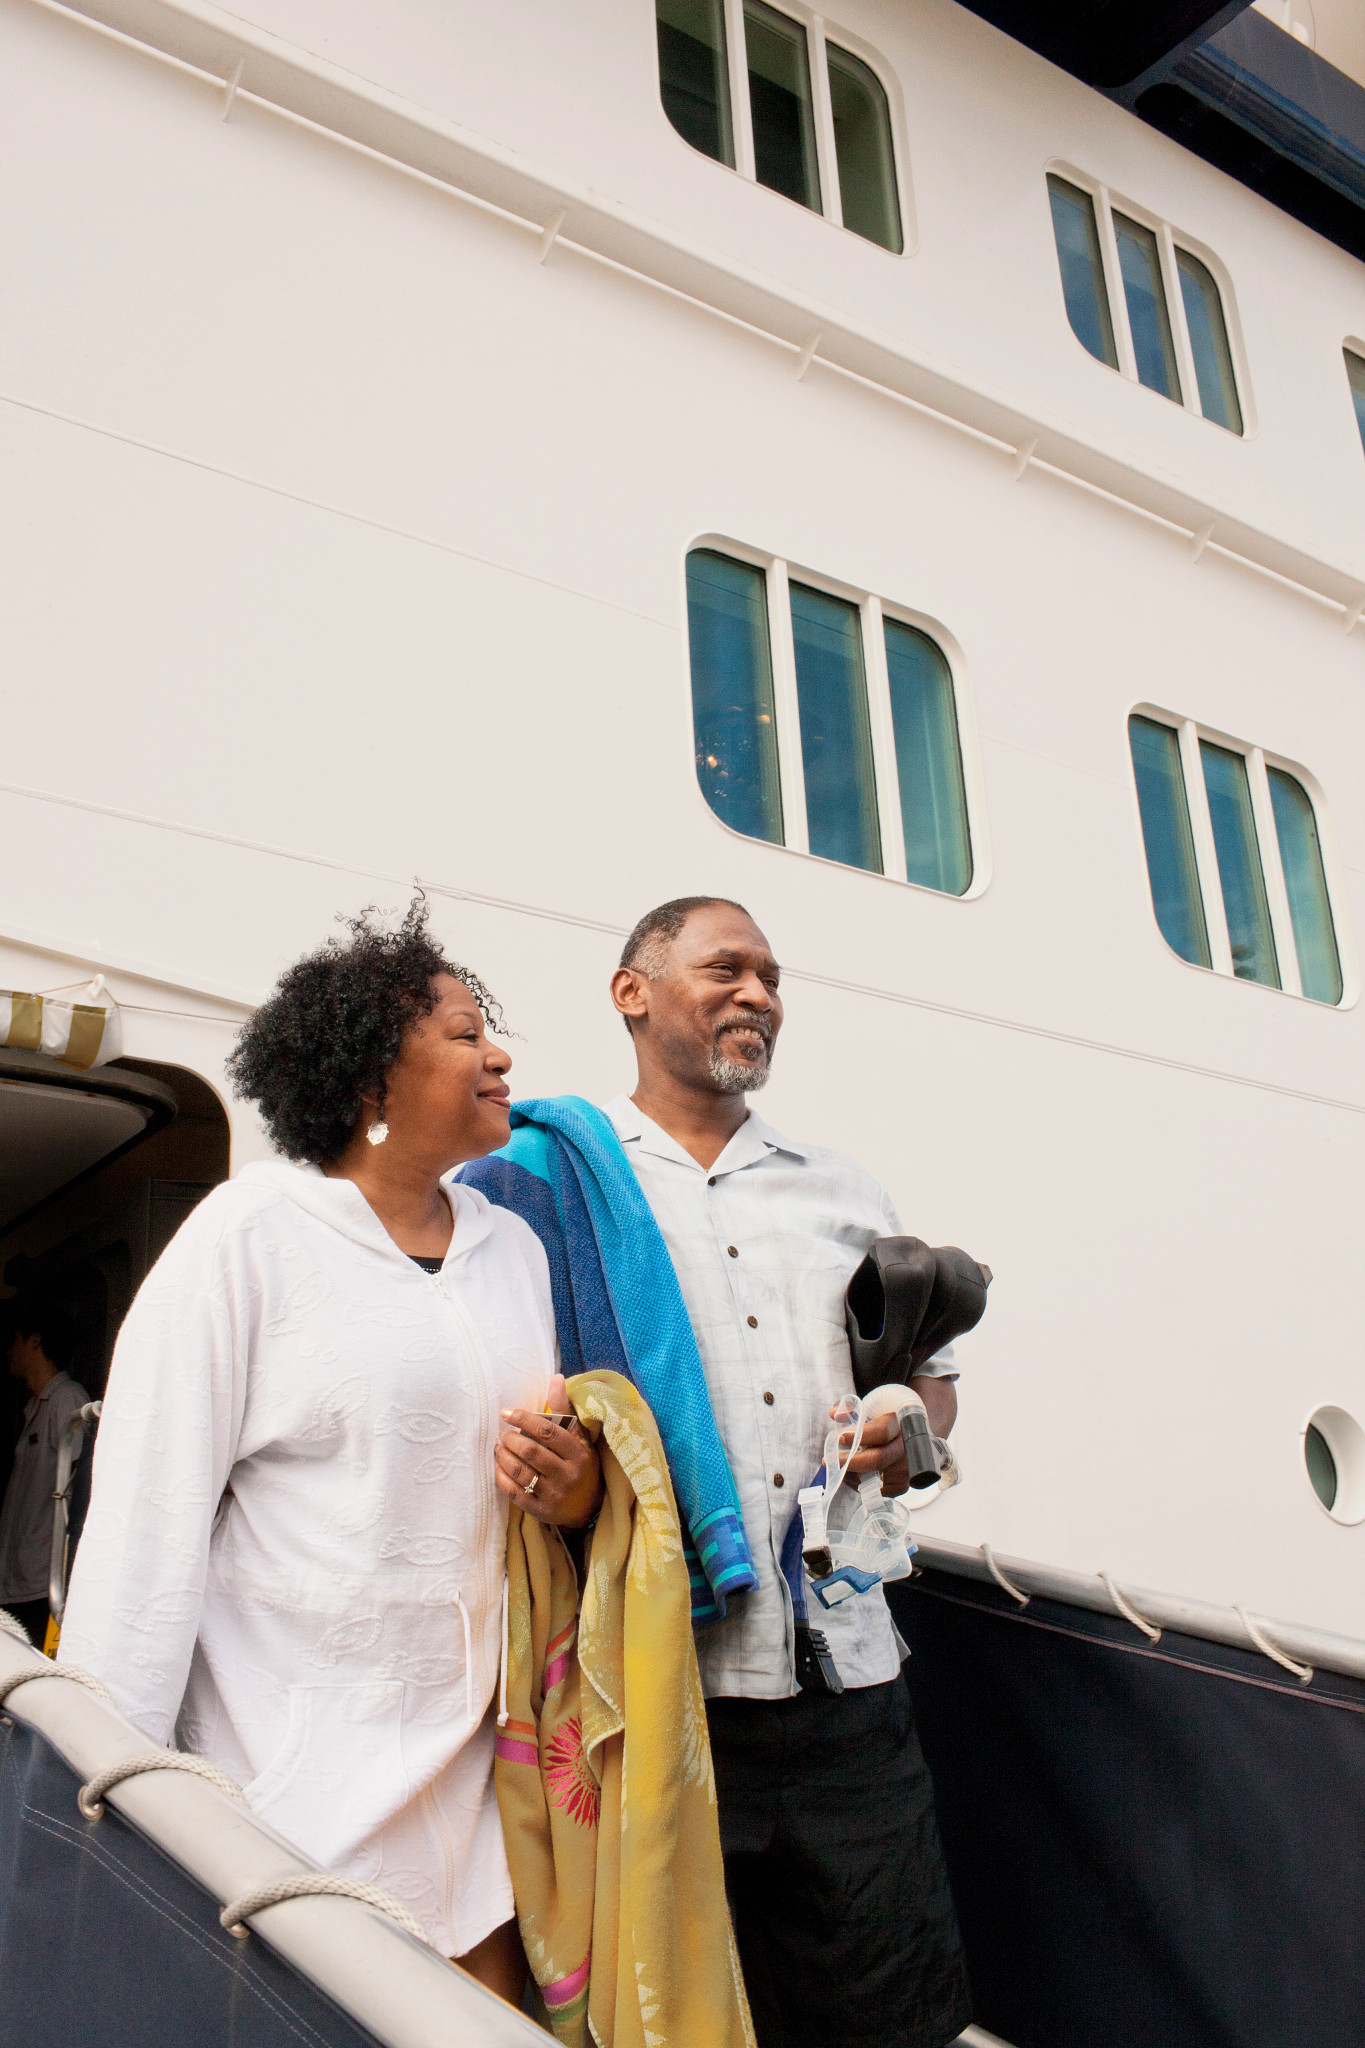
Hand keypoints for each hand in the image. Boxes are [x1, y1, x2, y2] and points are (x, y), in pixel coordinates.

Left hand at [495, 1373, 602, 1526]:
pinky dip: (501, 1477)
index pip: (547, 1431)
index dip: (523, 1419)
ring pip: (520, 1472)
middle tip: (503, 1433)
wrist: (589, 1507)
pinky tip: (498, 1466)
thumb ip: (565, 1409)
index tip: (506, 1413)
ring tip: (499, 1447)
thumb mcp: (579, 1437)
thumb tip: (556, 1378)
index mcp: (579, 1453)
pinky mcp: (541, 1511)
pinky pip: (514, 1493)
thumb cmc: (581, 1464)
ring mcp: (554, 1495)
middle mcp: (568, 1475)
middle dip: (511, 1439)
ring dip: (503, 1456)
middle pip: (531, 1452)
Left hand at [833, 1406, 910, 1496]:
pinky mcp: (902, 1484)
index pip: (881, 1431)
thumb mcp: (867, 1408)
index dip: (859, 1435)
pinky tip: (852, 1477)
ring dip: (852, 1475)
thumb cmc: (880, 1421)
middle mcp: (906, 1447)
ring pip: (876, 1478)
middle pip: (878, 1459)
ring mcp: (906, 1467)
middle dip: (850, 1461)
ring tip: (839, 1468)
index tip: (840, 1438)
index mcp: (899, 1423)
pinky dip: (862, 1486)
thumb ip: (849, 1408)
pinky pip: (880, 1491)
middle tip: (829, 1460)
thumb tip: (835, 1414)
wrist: (901, 1436)